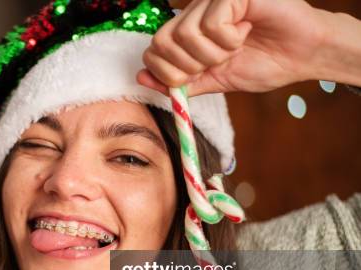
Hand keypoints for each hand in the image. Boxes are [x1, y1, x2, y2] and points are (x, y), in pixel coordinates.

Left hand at [139, 0, 330, 96]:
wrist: (304, 55)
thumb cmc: (264, 62)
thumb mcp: (214, 79)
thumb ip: (180, 81)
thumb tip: (141, 79)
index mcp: (187, 30)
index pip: (152, 52)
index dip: (170, 73)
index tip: (200, 73)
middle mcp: (193, 11)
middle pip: (162, 43)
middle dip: (191, 66)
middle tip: (220, 59)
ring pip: (185, 35)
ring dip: (213, 53)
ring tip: (237, 45)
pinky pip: (211, 24)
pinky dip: (230, 39)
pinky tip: (247, 29)